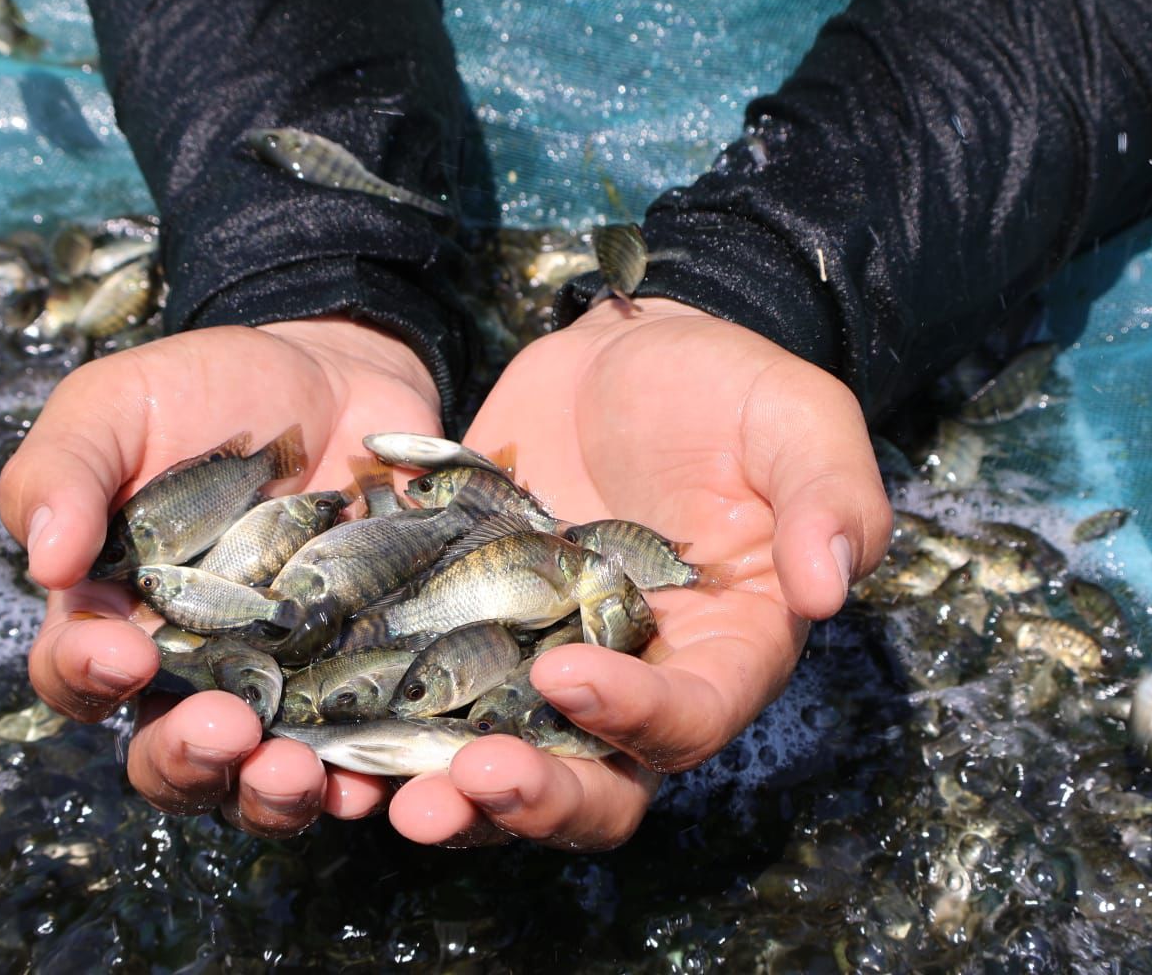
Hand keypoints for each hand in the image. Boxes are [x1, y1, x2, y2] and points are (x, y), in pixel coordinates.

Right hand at [0, 316, 439, 836]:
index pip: (78, 674)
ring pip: (263, 773)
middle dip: (190, 762)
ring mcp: (284, 679)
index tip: (123, 651)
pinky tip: (378, 774)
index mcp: (116, 614)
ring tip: (299, 773)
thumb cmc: (202, 391)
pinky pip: (364, 745)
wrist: (330, 371)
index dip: (89, 675)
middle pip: (171, 756)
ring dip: (275, 792)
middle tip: (227, 732)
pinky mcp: (364, 671)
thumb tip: (44, 557)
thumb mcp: (115, 408)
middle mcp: (195, 669)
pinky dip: (370, 771)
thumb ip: (64, 472)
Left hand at [387, 298, 891, 849]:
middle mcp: (633, 680)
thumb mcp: (796, 419)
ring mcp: (542, 658)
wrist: (627, 351)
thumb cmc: (728, 386)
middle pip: (594, 783)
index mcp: (723, 649)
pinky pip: (426, 688)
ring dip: (443, 785)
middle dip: (530, 800)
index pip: (690, 716)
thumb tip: (828, 585)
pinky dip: (380, 718)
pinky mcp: (469, 626)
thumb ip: (829, 497)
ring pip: (500, 758)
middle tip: (457, 785)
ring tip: (381, 790)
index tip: (569, 678)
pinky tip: (322, 721)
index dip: (637, 718)